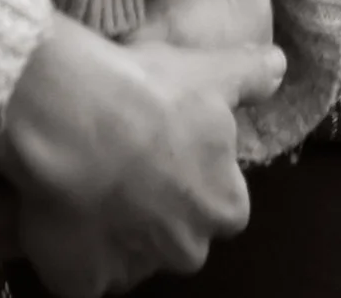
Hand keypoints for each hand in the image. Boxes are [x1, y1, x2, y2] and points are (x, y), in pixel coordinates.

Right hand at [0, 8, 274, 292]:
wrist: (68, 120)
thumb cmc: (145, 93)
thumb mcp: (206, 70)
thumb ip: (249, 74)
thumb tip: (278, 65)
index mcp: (225, 205)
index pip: (220, 201)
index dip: (190, 173)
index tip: (162, 143)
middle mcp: (189, 249)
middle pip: (178, 234)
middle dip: (156, 207)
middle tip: (123, 159)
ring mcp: (136, 270)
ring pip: (130, 254)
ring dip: (115, 228)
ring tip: (84, 176)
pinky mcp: (85, 283)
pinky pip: (84, 274)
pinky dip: (75, 250)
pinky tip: (61, 207)